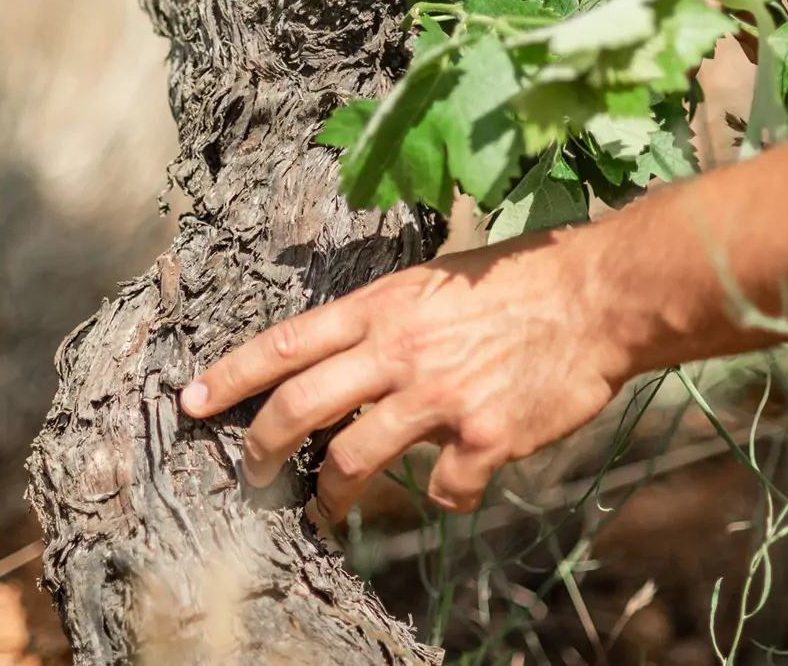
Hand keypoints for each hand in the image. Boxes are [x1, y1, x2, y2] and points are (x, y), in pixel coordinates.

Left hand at [180, 231, 626, 521]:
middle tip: (249, 474)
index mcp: (381, 309)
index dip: (230, 376)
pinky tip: (459, 482)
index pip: (284, 343)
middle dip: (259, 449)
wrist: (596, 296)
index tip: (190, 402)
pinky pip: (444, 490)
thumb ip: (386, 321)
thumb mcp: (435, 281)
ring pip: (353, 460)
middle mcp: (397, 352)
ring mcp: (438, 397)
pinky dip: (445, 496)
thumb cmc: (517, 280)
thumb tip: (348, 360)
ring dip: (333, 494)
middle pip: (299, 408)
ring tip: (331, 508)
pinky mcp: (482, 436)